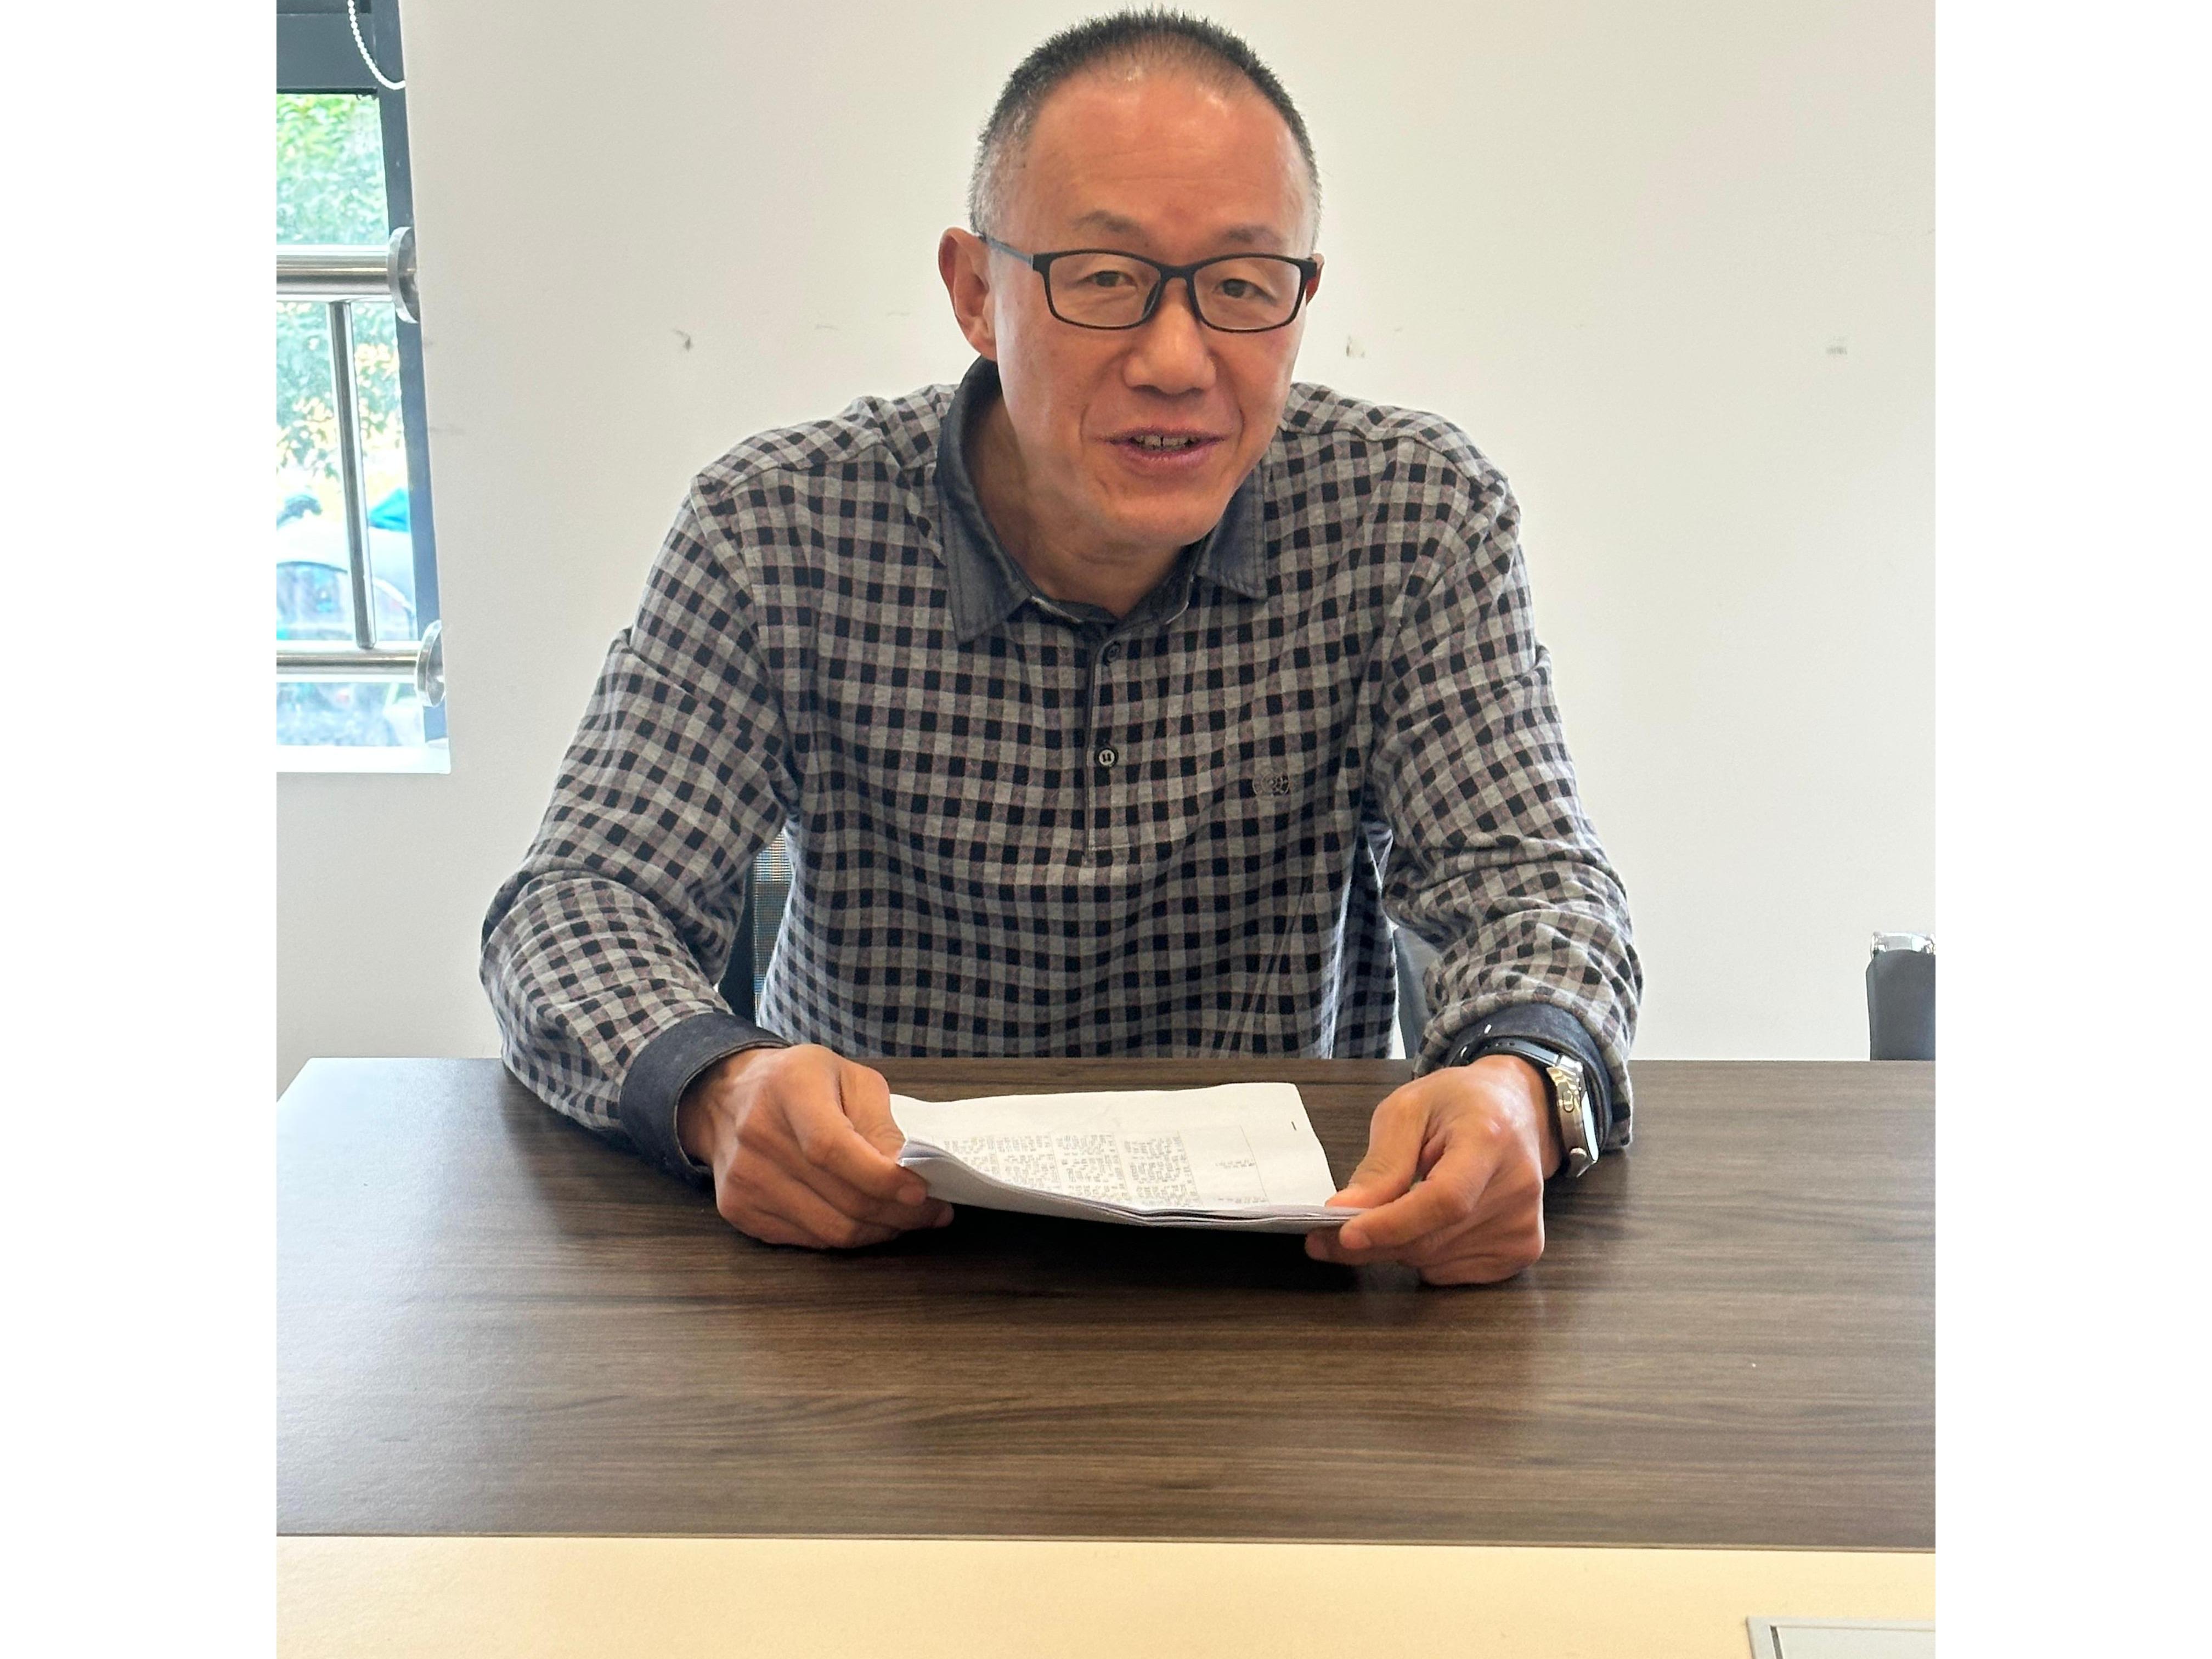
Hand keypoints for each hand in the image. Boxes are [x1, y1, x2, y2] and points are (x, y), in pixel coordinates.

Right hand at [676, 1044, 952, 1248]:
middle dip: (898, 1212)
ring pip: (831, 1229)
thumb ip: (879, 1122)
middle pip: (840, 1197)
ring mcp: (744, 1179)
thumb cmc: (800, 1082)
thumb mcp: (849, 1077)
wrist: (726, 1097)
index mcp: (790, 1088)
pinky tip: (866, 1220)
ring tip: (905, 1218)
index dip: (881, 1178)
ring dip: (879, 1230)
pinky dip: (847, 1235)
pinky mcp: (739, 1210)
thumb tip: (908, 1173)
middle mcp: (758, 1135)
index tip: (921, 1191)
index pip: (833, 1148)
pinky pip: (810, 1239)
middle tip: (931, 1211)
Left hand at [1305, 1055, 1562, 1284]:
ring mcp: (1523, 1224)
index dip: (1393, 1223)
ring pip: (1435, 1260)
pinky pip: (1452, 1272)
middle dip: (1374, 1240)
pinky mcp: (1522, 1250)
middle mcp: (1517, 1188)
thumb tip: (1344, 1212)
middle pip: (1433, 1237)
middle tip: (1326, 1235)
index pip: (1444, 1199)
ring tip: (1399, 1205)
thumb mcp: (1407, 1111)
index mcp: (1490, 1140)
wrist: (1516, 1110)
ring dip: (1399, 1245)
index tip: (1345, 1234)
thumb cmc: (1458, 1104)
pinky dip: (1426, 1254)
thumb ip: (1380, 1164)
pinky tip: (1431, 1220)